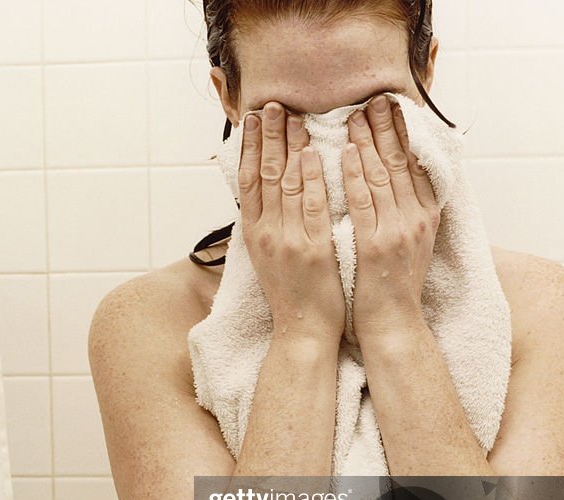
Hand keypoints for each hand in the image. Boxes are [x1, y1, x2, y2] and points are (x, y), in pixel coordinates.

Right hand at [239, 103, 344, 344]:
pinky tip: (315, 152)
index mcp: (253, 233)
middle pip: (265, 175)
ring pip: (286, 184)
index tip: (254, 119)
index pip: (248, 180)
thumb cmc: (292, 292)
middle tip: (274, 105)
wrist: (304, 331)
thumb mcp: (269, 255)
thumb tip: (270, 189)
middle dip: (269, 137)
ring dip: (290, 146)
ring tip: (295, 116)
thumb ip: (270, 221)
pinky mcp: (312, 249)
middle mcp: (266, 233)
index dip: (250, 147)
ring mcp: (288, 240)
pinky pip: (312, 205)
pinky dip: (312, 177)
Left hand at [343, 95, 440, 340]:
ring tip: (355, 114)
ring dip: (368, 141)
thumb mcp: (408, 242)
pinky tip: (346, 151)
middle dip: (388, 128)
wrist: (391, 324)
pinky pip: (363, 202)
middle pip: (401, 163)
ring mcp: (397, 231)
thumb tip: (397, 180)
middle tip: (376, 98)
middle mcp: (415, 219)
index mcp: (424, 216)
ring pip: (382, 176)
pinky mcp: (375, 245)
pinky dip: (355, 174)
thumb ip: (404, 211)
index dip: (406, 133)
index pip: (416, 164)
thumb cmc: (391, 285)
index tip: (395, 106)